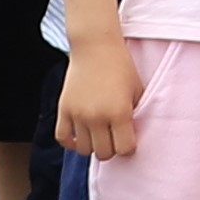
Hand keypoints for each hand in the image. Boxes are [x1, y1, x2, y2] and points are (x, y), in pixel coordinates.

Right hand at [55, 36, 141, 160]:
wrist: (96, 47)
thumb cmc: (120, 67)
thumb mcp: (137, 90)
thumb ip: (135, 115)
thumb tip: (131, 137)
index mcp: (119, 112)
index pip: (124, 149)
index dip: (129, 147)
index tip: (129, 139)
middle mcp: (97, 117)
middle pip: (104, 153)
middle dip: (111, 148)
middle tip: (113, 137)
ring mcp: (78, 115)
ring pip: (84, 150)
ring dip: (93, 146)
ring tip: (99, 135)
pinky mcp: (63, 109)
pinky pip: (62, 138)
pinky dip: (71, 142)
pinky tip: (80, 136)